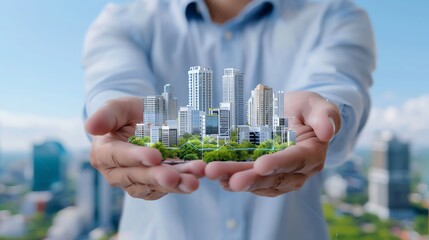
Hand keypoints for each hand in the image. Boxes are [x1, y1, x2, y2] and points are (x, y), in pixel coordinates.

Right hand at [85, 97, 205, 199]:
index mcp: (103, 152)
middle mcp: (117, 173)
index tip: (155, 156)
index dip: (135, 157)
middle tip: (175, 177)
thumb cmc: (130, 113)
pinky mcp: (153, 187)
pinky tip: (195, 178)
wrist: (147, 122)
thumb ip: (107, 114)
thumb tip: (90, 127)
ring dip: (175, 185)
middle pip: (137, 177)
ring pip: (155, 186)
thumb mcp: (120, 107)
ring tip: (193, 181)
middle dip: (157, 177)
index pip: (117, 156)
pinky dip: (182, 184)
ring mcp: (136, 182)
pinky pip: (167, 188)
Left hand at [205, 91, 340, 196]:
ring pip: (256, 182)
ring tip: (212, 173)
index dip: (278, 164)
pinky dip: (228, 177)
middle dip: (249, 178)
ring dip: (233, 179)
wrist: (292, 114)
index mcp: (311, 155)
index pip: (295, 161)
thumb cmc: (306, 108)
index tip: (260, 165)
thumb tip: (328, 131)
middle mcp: (295, 172)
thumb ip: (324, 115)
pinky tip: (213, 175)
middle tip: (228, 178)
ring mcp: (276, 176)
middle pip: (272, 178)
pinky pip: (246, 179)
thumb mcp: (316, 104)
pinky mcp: (261, 175)